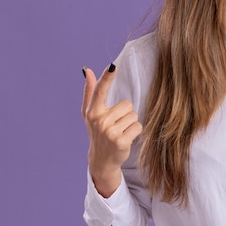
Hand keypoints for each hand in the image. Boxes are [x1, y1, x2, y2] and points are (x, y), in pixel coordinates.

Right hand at [82, 64, 142, 196]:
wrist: (101, 159)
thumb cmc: (97, 131)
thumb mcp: (90, 113)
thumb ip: (90, 91)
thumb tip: (87, 70)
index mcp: (92, 111)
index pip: (100, 90)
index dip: (107, 77)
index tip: (113, 66)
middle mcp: (99, 120)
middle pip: (127, 105)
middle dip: (125, 114)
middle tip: (116, 124)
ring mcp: (109, 132)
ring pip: (134, 116)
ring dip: (131, 123)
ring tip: (121, 131)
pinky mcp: (121, 141)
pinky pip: (138, 127)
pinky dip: (135, 132)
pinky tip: (126, 138)